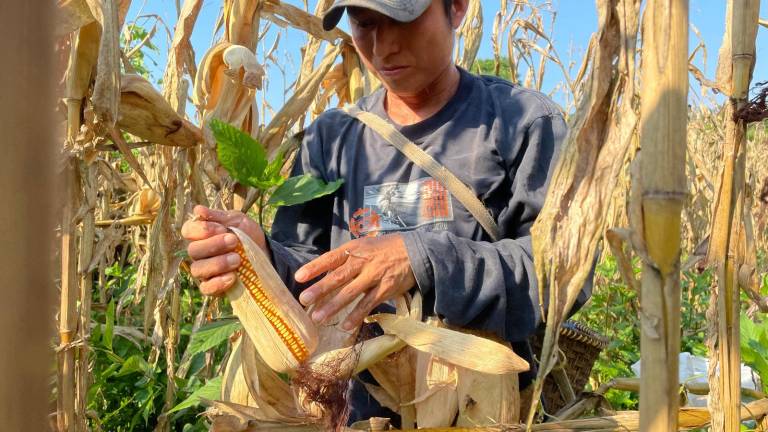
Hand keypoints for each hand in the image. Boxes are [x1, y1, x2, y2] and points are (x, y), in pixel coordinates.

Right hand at [180, 205, 266, 295]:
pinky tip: (232, 276)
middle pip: (193, 251)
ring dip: (217, 263)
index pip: (187, 231)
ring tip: (237, 259)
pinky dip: (218, 283)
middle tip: (234, 241)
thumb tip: (198, 210)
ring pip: (198, 270)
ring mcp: (205, 272)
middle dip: (214, 245)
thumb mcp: (238, 221)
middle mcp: (199, 254)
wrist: (266, 254)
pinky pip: (206, 289)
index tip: (222, 229)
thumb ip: (219, 216)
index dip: (202, 230)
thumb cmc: (248, 235)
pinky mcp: (213, 288)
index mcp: (201, 235)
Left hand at [295, 234, 415, 330]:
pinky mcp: (386, 288)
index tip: (299, 277)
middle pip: (338, 276)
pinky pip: (368, 304)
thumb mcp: (364, 246)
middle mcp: (363, 261)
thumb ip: (346, 260)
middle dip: (320, 289)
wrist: (415, 251)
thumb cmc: (384, 250)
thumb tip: (324, 276)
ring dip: (333, 306)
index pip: (331, 258)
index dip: (315, 267)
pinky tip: (345, 326)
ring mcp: (374, 275)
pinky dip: (356, 315)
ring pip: (351, 292)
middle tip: (304, 300)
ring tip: (318, 318)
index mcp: (355, 249)